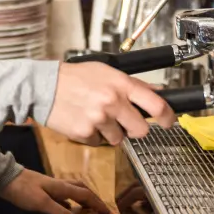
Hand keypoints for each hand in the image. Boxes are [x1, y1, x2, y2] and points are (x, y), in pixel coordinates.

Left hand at [0, 169, 108, 213]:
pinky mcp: (43, 191)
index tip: (108, 213)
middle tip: (101, 210)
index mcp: (62, 187)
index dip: (97, 203)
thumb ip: (60, 212)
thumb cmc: (23, 190)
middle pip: (82, 189)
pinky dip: (70, 203)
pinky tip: (68, 209)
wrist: (5, 179)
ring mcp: (51, 188)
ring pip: (73, 192)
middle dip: (94, 198)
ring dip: (83, 199)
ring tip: (89, 210)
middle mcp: (60, 185)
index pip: (85, 194)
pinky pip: (63, 197)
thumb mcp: (42, 203)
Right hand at [46, 62, 175, 145]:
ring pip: (119, 139)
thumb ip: (133, 84)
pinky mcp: (85, 133)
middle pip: (141, 130)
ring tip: (97, 117)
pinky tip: (84, 121)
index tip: (169, 121)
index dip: (168, 117)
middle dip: (135, 129)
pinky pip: (98, 142)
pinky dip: (93, 135)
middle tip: (125, 121)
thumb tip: (158, 92)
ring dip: (111, 132)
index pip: (156, 104)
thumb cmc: (75, 77)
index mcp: (121, 85)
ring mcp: (99, 119)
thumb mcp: (107, 72)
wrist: (44, 86)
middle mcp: (113, 102)